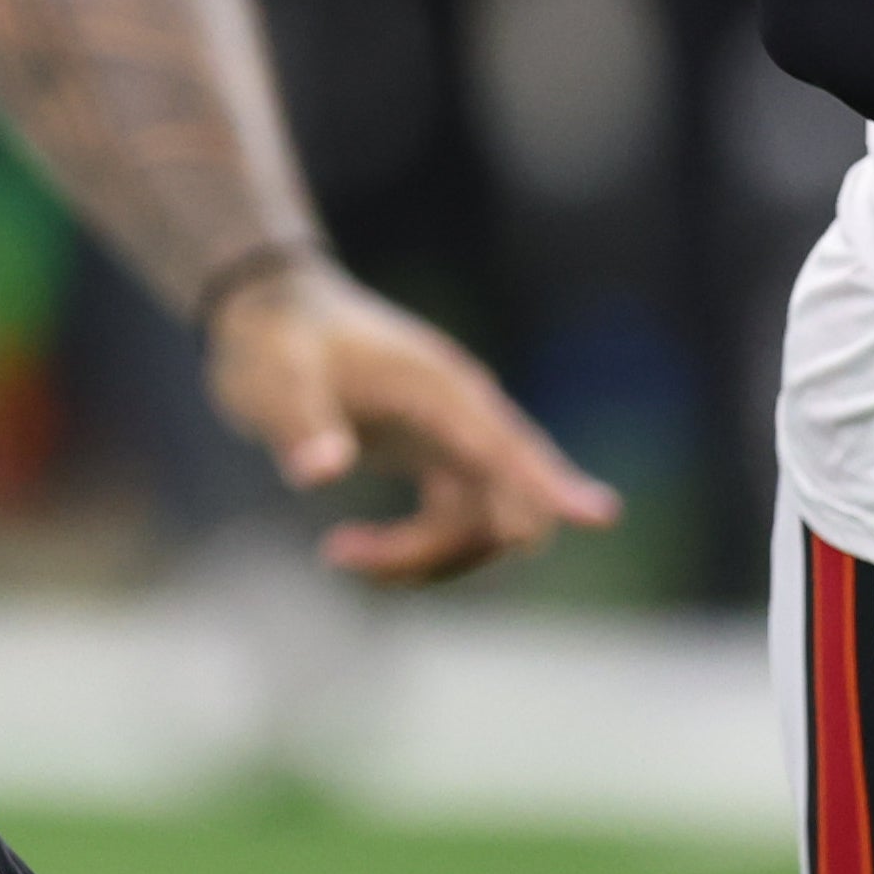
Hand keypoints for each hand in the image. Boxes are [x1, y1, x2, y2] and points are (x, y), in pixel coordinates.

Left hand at [203, 253, 615, 580]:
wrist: (272, 312)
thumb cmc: (274, 342)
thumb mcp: (271, 382)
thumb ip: (299, 424)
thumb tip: (322, 472)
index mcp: (440, 389)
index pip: (508, 444)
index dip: (553, 484)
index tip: (602, 516)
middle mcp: (466, 414)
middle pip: (508, 504)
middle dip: (445, 553)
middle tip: (345, 552)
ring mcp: (460, 437)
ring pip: (485, 527)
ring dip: (423, 560)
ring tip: (337, 552)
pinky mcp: (443, 458)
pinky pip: (460, 526)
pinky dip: (417, 553)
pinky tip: (350, 551)